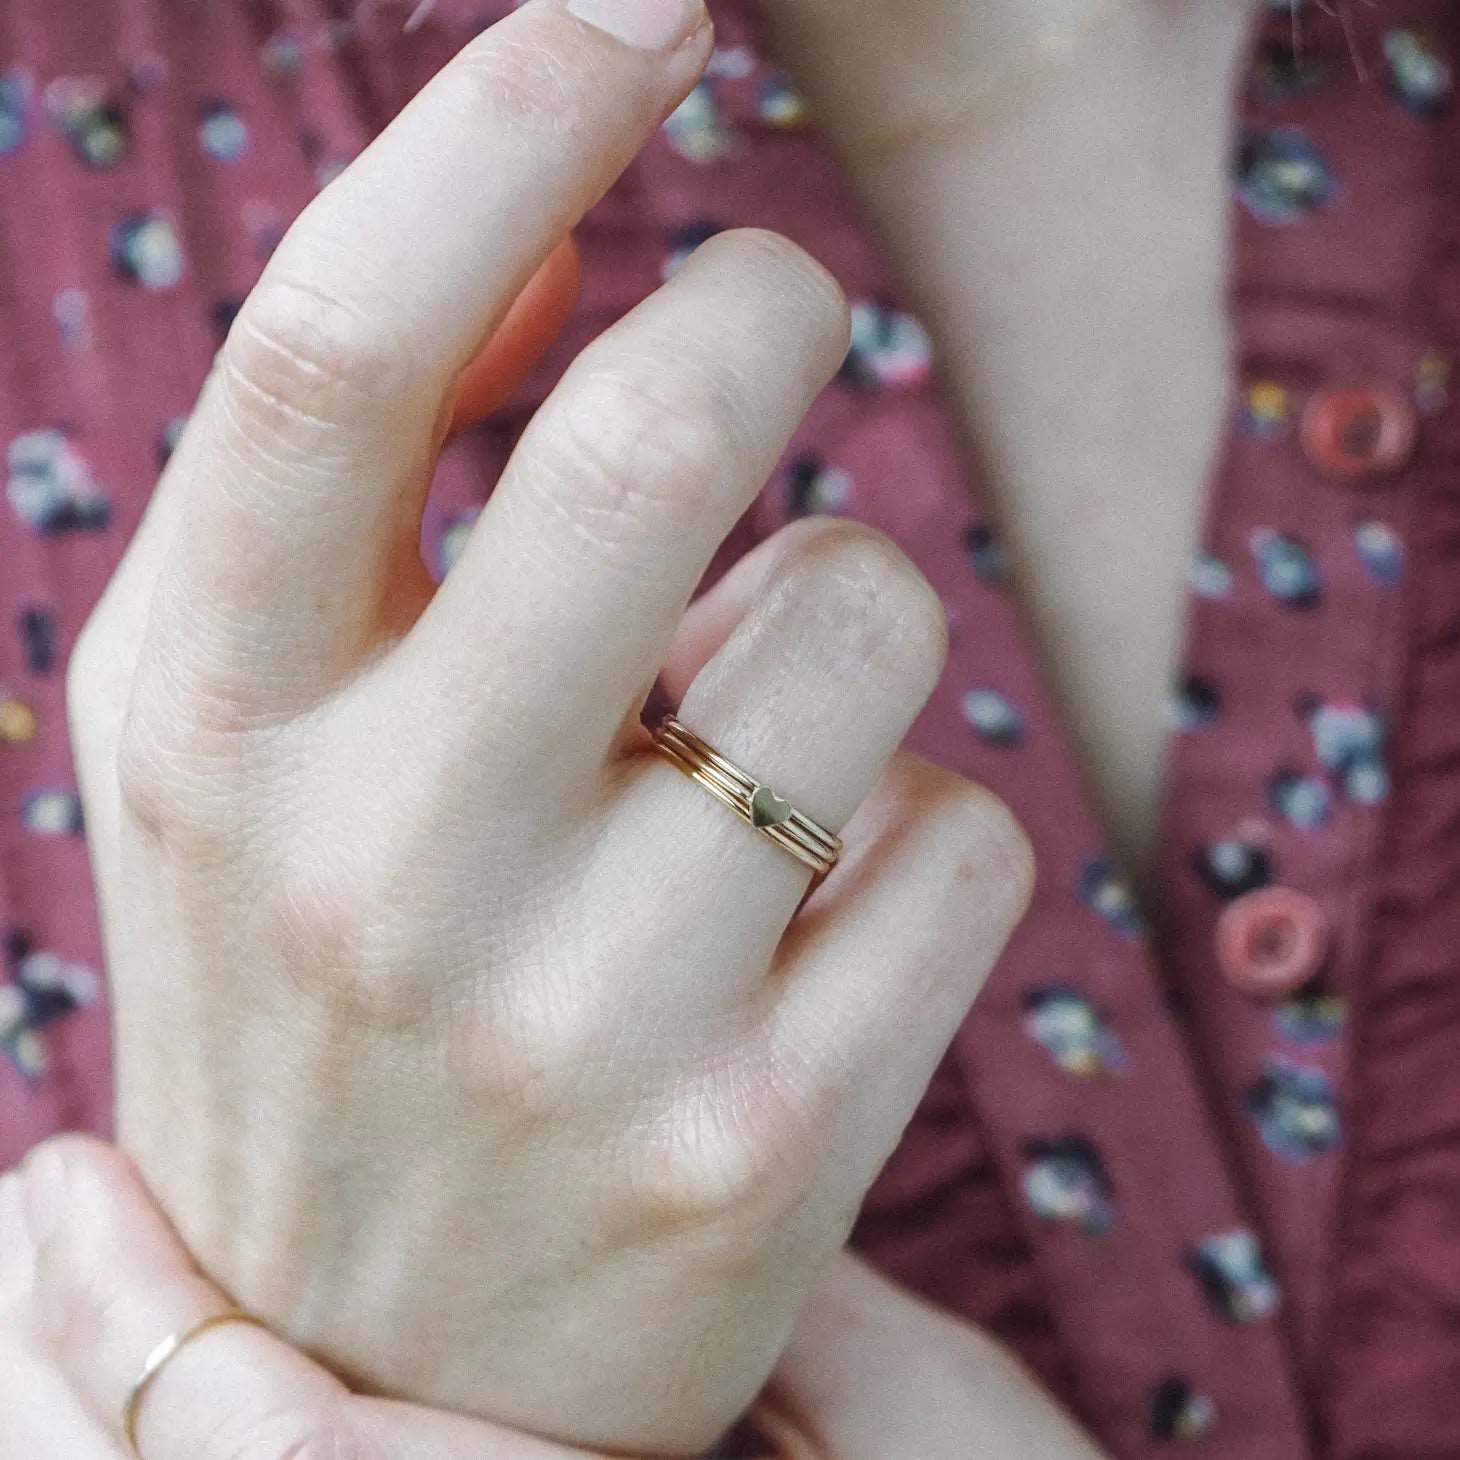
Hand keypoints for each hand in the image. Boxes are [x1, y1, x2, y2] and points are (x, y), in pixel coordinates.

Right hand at [66, 0, 1032, 1452]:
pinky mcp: (767, 1140)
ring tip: (753, 734)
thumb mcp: (261, 749)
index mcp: (203, 731)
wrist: (383, 1363)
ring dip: (852, 606)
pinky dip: (929, 819)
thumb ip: (379, 494)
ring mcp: (581, 1021)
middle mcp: (376, 869)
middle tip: (775, 306)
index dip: (502, 119)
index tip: (635, 7)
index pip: (339, 346)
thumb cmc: (330, 999)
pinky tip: (820, 915)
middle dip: (769, 300)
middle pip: (662, 423)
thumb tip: (559, 253)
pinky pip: (971, 832)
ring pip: (870, 616)